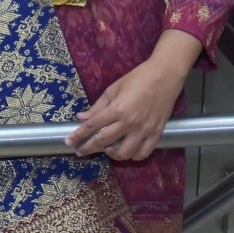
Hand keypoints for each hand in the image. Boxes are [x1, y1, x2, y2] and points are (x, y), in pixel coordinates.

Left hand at [67, 29, 198, 160]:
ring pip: (125, 153)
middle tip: (80, 151)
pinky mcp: (157, 134)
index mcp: (117, 109)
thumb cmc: (137, 79)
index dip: (78, 135)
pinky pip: (144, 153)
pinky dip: (133, 156)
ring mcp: (145, 130)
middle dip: (88, 148)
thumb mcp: (113, 89)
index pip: (92, 126)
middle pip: (104, 142)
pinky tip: (127, 151)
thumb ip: (98, 106)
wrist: (165, 76)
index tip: (68, 142)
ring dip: (112, 155)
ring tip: (106, 150)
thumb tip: (82, 118)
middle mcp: (130, 123)